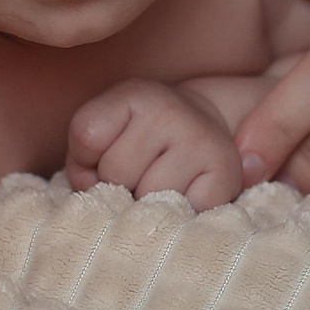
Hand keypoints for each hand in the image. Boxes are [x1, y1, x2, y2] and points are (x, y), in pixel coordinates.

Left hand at [68, 80, 244, 210]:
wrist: (206, 131)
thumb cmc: (140, 143)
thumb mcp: (103, 136)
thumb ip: (83, 164)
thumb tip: (111, 207)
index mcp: (136, 93)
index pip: (86, 135)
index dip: (85, 159)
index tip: (105, 155)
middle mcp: (170, 110)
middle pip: (114, 172)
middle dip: (117, 184)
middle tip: (139, 172)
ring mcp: (201, 140)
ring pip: (145, 197)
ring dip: (146, 203)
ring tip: (161, 184)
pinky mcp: (226, 174)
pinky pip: (179, 215)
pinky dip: (177, 215)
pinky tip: (185, 193)